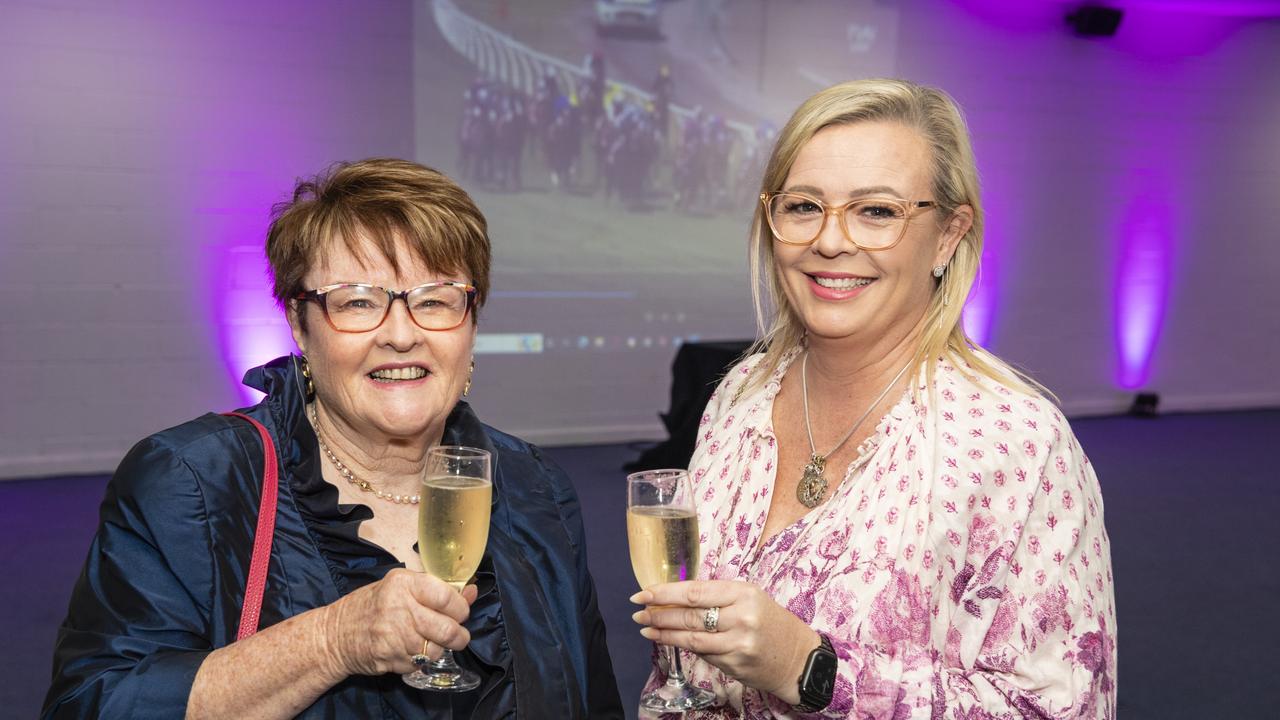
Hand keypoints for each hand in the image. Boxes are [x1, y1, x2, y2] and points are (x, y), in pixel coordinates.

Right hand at [320, 568, 478, 676]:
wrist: (335, 634)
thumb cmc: (371, 605)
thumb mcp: (401, 586)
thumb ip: (437, 589)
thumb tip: (471, 591)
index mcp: (404, 584)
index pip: (447, 597)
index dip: (461, 607)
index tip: (461, 612)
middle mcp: (400, 608)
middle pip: (448, 628)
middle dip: (459, 635)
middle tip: (457, 635)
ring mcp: (395, 636)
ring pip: (437, 649)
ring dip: (439, 648)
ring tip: (430, 641)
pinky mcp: (392, 658)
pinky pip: (421, 662)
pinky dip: (422, 659)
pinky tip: (411, 649)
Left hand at [631, 580, 819, 704]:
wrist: (799, 658)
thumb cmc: (772, 622)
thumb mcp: (750, 598)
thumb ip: (717, 596)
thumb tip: (676, 595)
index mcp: (744, 593)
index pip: (695, 592)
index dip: (665, 593)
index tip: (644, 593)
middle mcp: (741, 618)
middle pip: (689, 615)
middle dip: (659, 613)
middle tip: (638, 611)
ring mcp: (738, 645)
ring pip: (691, 638)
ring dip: (664, 633)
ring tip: (645, 627)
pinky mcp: (735, 666)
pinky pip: (702, 654)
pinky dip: (683, 645)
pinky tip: (668, 640)